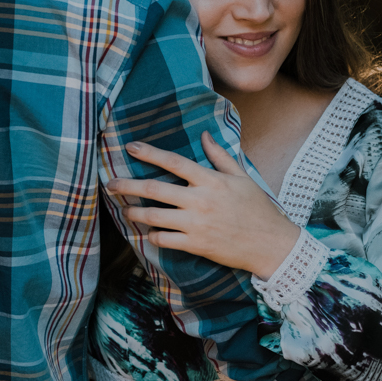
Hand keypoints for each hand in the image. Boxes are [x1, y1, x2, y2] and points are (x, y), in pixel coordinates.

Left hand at [105, 132, 299, 278]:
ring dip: (134, 212)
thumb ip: (220, 156)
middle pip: (155, 189)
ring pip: (154, 216)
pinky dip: (153, 235)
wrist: (272, 245)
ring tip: (124, 209)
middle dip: (128, 185)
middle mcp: (200, 201)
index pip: (174, 162)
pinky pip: (165, 239)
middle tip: (110, 184)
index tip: (130, 146)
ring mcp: (196, 224)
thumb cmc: (258, 208)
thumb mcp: (242, 178)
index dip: (150, 153)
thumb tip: (204, 135)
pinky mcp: (196, 245)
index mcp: (211, 181)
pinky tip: (148, 232)